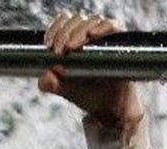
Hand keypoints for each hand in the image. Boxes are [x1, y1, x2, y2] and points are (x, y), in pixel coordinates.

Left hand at [37, 11, 141, 126]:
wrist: (110, 110)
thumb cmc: (88, 96)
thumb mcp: (64, 90)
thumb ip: (50, 84)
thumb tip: (46, 75)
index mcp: (75, 41)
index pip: (64, 22)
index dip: (55, 29)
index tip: (48, 44)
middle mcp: (90, 36)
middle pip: (76, 20)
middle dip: (64, 33)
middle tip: (58, 51)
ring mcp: (106, 39)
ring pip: (91, 21)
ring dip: (79, 31)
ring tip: (71, 47)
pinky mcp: (120, 44)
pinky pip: (112, 26)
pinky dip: (102, 27)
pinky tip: (92, 35)